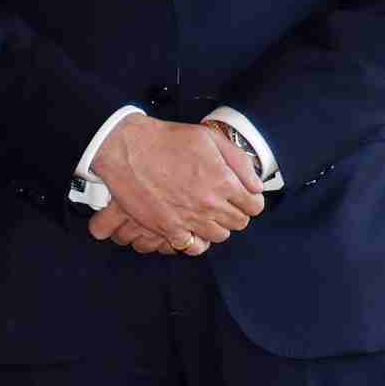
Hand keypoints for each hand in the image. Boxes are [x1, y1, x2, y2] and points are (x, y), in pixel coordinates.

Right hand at [87, 117, 264, 255]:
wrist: (128, 149)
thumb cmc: (167, 140)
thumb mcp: (210, 138)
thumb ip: (239, 161)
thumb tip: (256, 185)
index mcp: (223, 181)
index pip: (254, 205)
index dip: (251, 200)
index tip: (243, 196)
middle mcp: (209, 204)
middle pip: (239, 222)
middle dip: (236, 212)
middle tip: (224, 203)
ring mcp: (189, 219)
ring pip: (219, 236)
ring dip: (217, 226)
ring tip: (207, 214)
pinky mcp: (167, 228)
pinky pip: (193, 247)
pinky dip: (197, 241)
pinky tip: (192, 229)